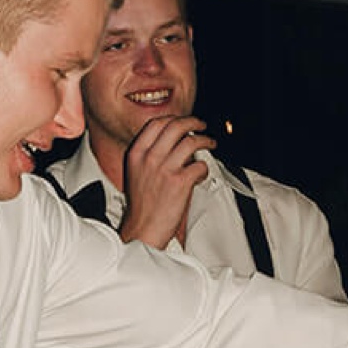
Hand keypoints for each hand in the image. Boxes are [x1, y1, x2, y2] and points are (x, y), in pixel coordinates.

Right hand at [119, 116, 213, 248]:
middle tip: (202, 126)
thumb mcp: (136, 173)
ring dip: (206, 141)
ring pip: (191, 142)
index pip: (157, 124)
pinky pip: (199, 165)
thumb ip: (150, 155)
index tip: (184, 121)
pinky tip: (201, 174)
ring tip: (211, 144)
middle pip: (176, 126)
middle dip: (193, 122)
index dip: (175, 118)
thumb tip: (174, 142)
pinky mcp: (180, 182)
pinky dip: (204, 168)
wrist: (143, 229)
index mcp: (137, 154)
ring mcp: (165, 169)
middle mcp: (150, 158)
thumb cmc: (143, 205)